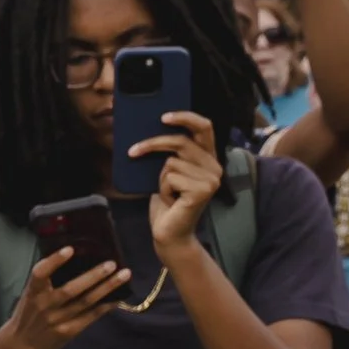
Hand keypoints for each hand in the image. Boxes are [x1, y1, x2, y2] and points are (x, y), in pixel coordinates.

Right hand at [1, 247, 128, 348]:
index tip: (70, 249)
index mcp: (32, 293)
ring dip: (107, 287)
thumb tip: (74, 257)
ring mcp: (58, 320)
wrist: (21, 346)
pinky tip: (119, 297)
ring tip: (124, 275)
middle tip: (111, 263)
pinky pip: (91, 316)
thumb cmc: (27, 314)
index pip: (40, 274)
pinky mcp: (69, 331)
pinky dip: (106, 306)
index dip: (54, 261)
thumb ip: (46, 281)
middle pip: (71, 289)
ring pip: (86, 301)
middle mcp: (45, 306)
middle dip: (93, 276)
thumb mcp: (29, 295)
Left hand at [137, 111, 224, 256]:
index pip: (204, 127)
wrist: (168, 232)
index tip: (163, 116)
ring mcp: (211, 179)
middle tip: (133, 151)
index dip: (185, 117)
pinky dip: (163, 188)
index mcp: (208, 157)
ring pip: (171, 162)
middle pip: (180, 142)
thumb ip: (170, 152)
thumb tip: (153, 128)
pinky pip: (170, 177)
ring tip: (169, 192)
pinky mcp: (202, 190)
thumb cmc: (167, 201)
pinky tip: (172, 200)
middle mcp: (215, 166)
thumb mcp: (167, 171)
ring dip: (160, 178)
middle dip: (152, 144)